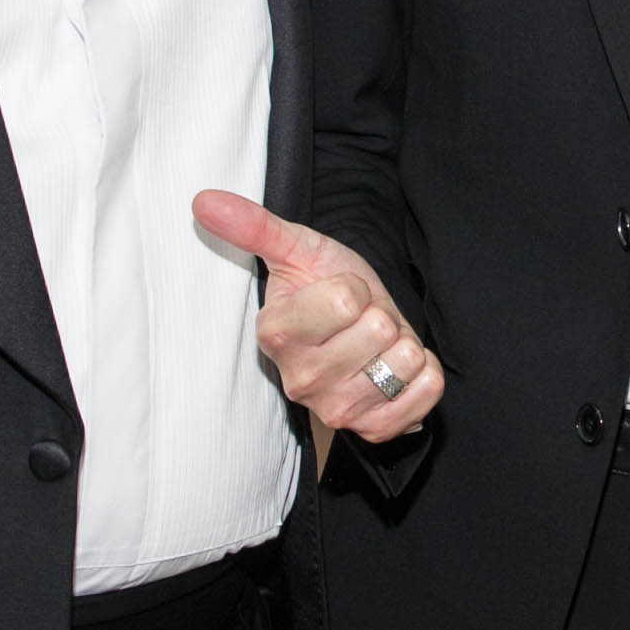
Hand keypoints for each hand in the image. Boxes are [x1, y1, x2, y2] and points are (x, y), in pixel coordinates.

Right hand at [194, 191, 442, 443]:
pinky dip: (424, 374)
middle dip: (379, 314)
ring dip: (402, 344)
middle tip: (360, 321)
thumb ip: (253, 226)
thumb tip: (204, 201)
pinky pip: (426, 393)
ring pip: (403, 362)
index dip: (354, 287)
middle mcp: (301, 381)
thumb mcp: (295, 248)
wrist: (359, 326)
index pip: (346, 300)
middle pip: (378, 329)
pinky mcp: (373, 428)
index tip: (340, 294)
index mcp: (276, 335)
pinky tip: (397, 369)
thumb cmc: (324, 284)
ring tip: (376, 345)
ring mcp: (337, 409)